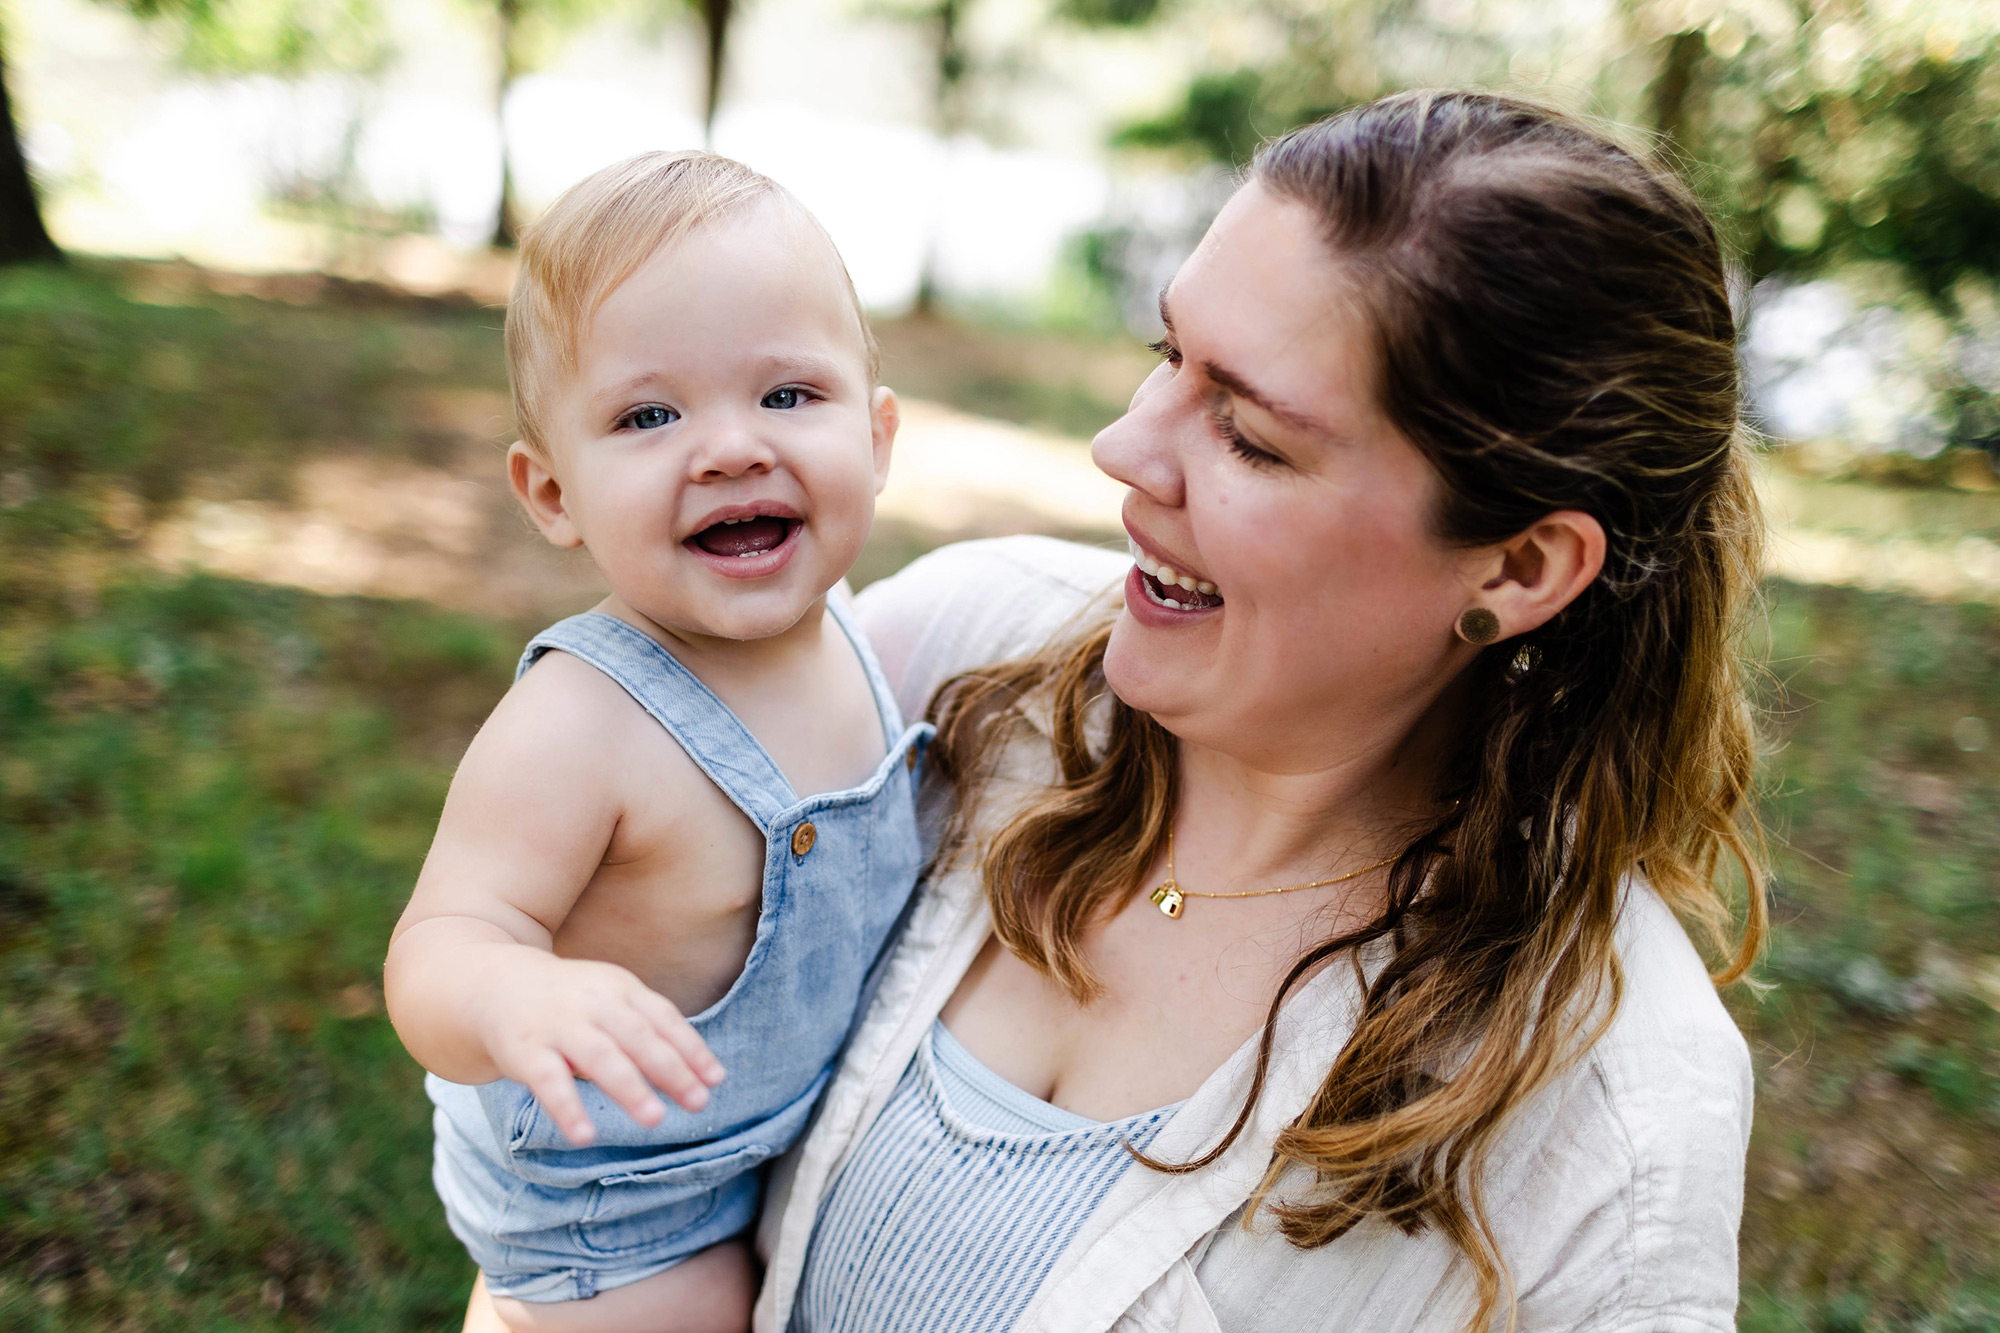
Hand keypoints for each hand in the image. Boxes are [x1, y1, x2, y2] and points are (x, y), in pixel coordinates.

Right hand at [477, 953, 725, 1146]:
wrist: (494, 985)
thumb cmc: (571, 1002)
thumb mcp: (612, 1001)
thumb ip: (650, 1030)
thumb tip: (703, 1074)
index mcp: (620, 988)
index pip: (663, 1018)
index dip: (691, 1049)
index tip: (716, 1080)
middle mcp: (593, 1003)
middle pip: (638, 1036)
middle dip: (671, 1070)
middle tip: (698, 1103)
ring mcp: (558, 1026)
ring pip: (600, 1057)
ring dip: (630, 1088)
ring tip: (656, 1119)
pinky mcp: (525, 1051)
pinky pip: (549, 1082)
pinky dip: (568, 1109)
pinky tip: (585, 1136)